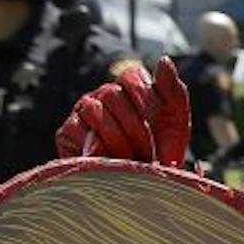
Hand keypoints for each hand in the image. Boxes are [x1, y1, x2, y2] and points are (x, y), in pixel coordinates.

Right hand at [56, 57, 190, 165]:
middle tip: (146, 151)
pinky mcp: (67, 131)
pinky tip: (110, 161)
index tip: (159, 125)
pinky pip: (78, 130)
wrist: (142, 183)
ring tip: (131, 159)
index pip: (131, 77)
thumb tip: (164, 59)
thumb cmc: (161, 149)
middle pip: (113, 96)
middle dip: (136, 129)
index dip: (146, 102)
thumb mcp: (175, 121)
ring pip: (96, 111)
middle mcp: (104, 93)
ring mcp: (83, 110)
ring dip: (118, 140)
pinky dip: (98, 149)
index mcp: (128, 85)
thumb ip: (172, 89)